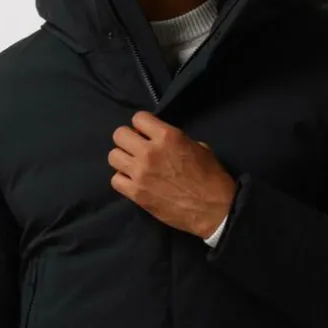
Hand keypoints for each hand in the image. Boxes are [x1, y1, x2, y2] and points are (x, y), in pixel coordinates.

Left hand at [109, 112, 235, 238]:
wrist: (213, 209)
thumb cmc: (211, 177)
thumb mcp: (199, 148)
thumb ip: (177, 140)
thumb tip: (164, 142)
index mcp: (167, 136)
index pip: (138, 118)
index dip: (142, 125)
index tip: (146, 134)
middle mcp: (150, 152)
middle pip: (119, 135)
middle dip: (128, 139)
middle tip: (137, 149)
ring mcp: (140, 173)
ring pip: (113, 156)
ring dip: (123, 159)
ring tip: (134, 166)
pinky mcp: (136, 193)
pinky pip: (115, 180)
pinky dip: (123, 180)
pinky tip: (134, 182)